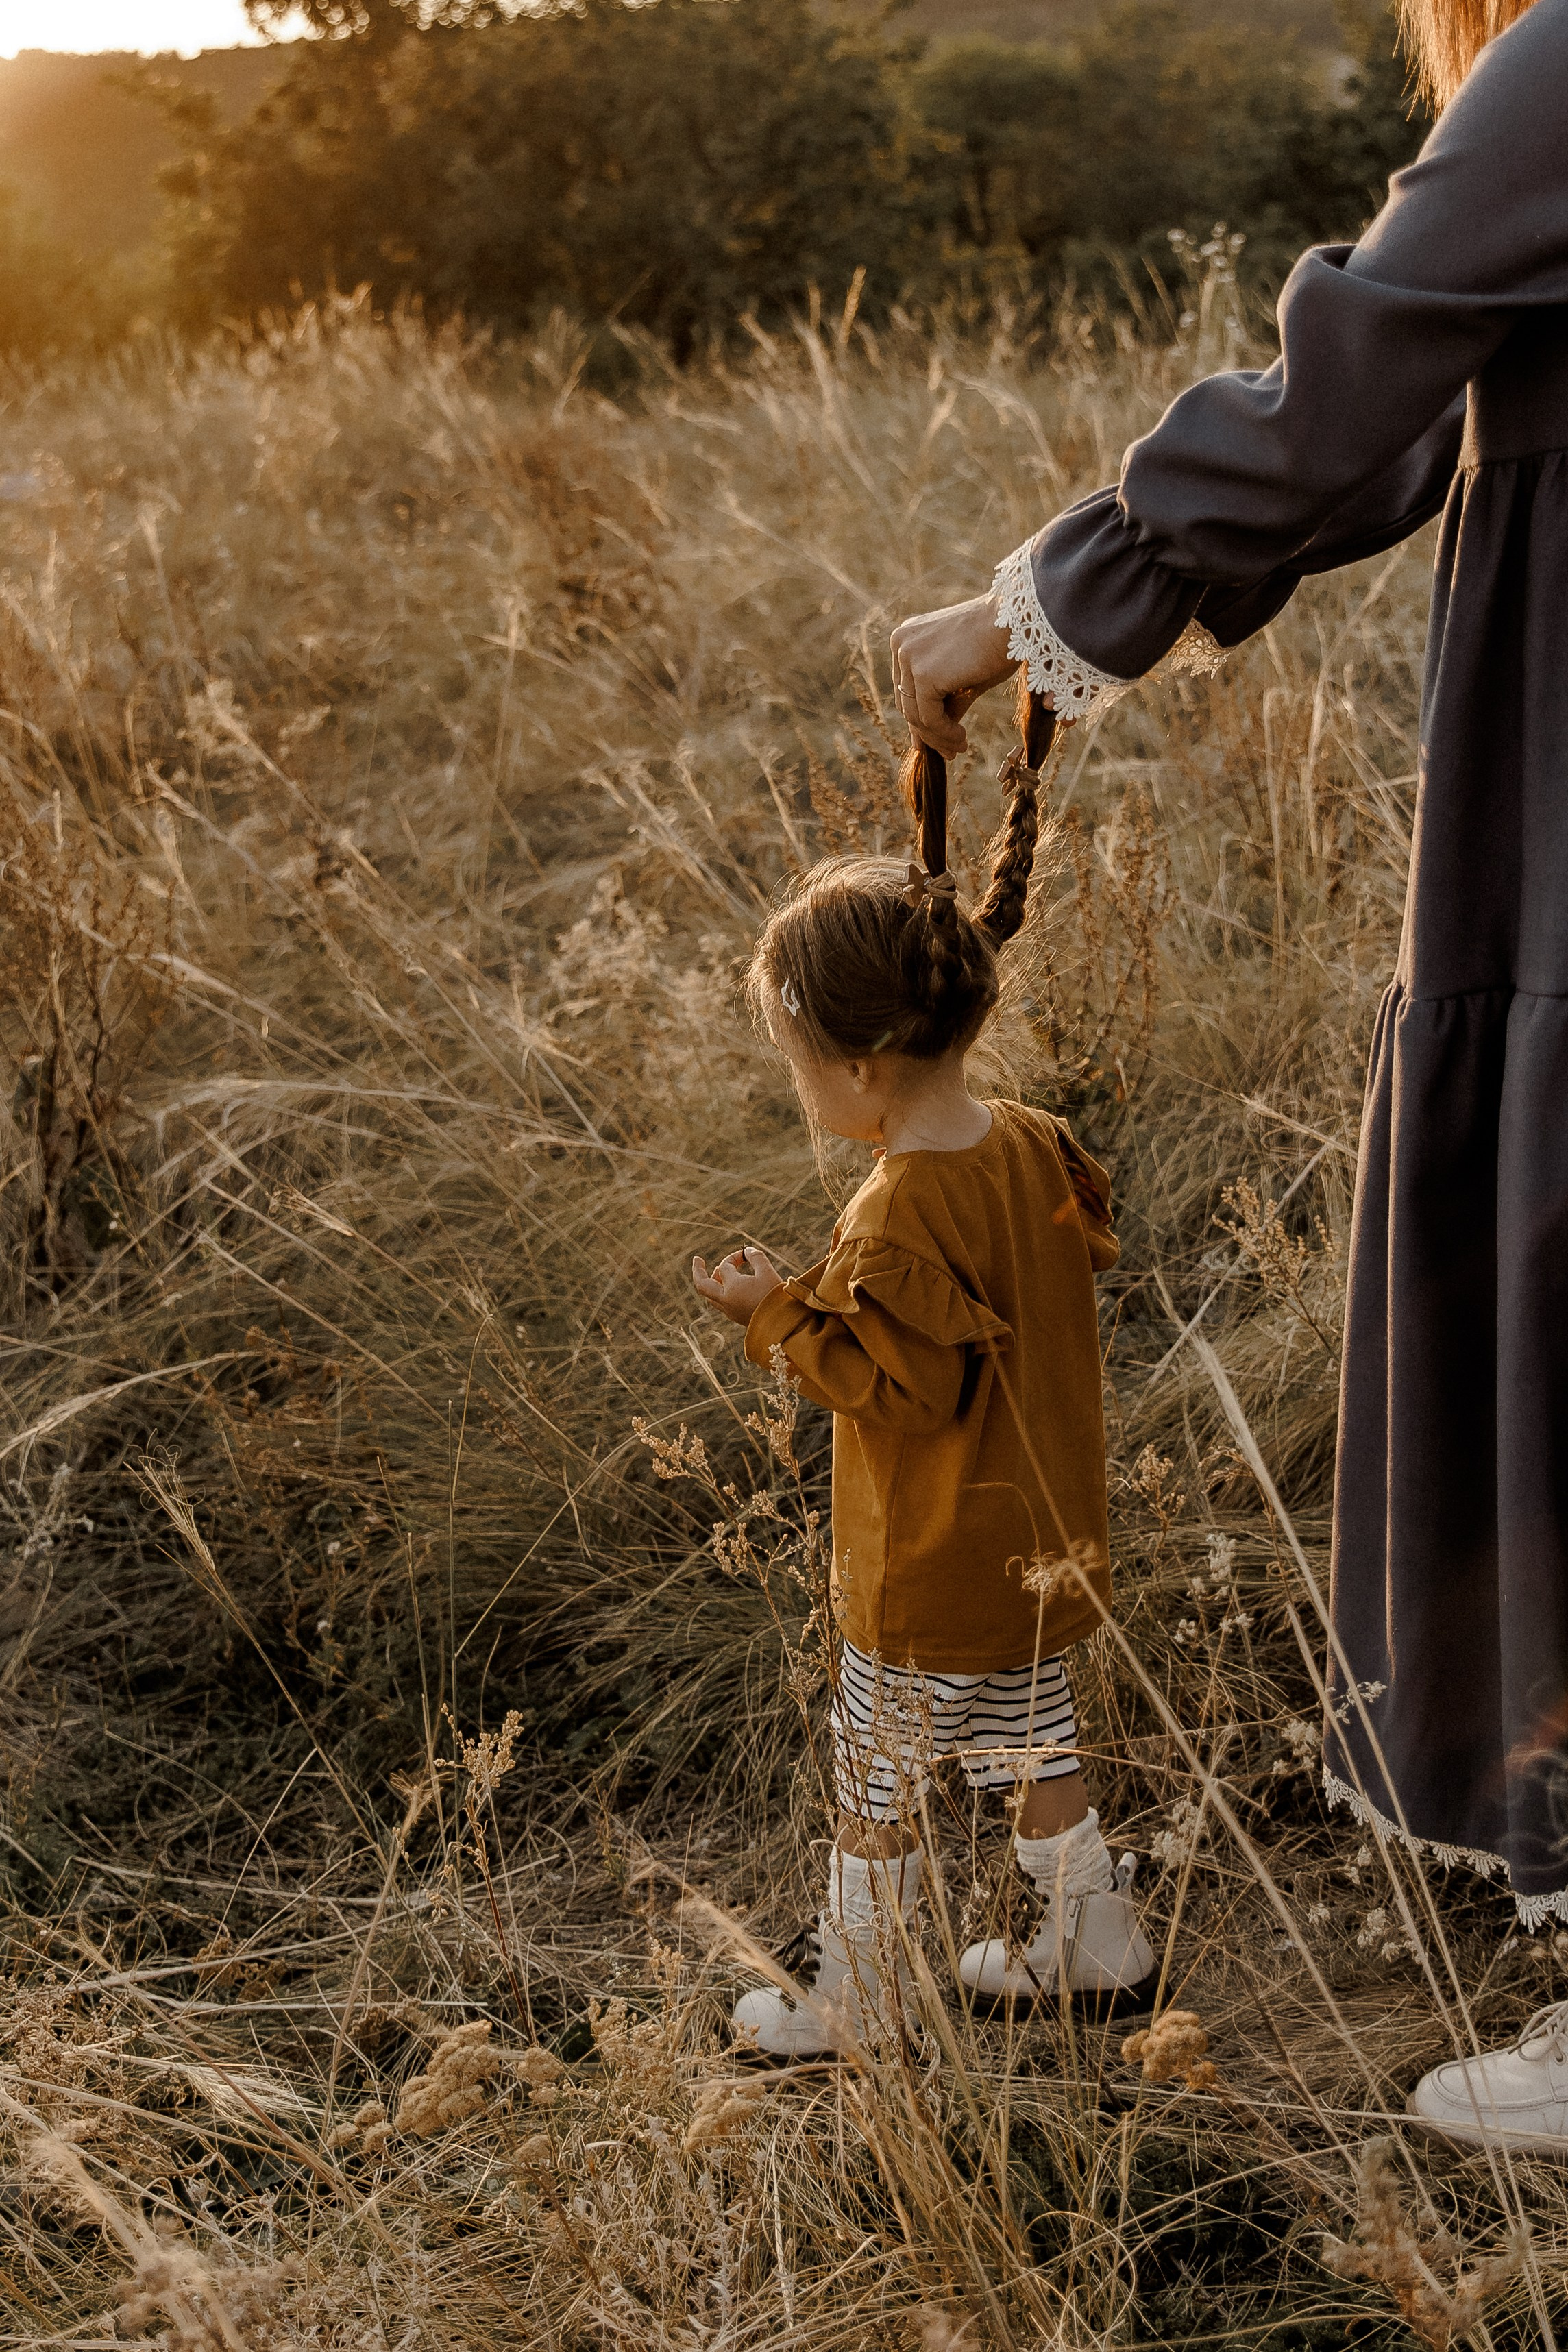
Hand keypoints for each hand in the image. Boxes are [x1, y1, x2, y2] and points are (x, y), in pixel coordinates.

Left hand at [692, 1246, 783, 1326]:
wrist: (783, 1325)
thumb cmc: (775, 1296)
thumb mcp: (767, 1272)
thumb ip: (756, 1257)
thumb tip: (747, 1250)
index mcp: (732, 1287)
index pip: (725, 1267)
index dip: (734, 1257)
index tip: (746, 1254)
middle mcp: (726, 1300)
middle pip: (702, 1285)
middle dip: (698, 1271)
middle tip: (697, 1259)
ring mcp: (729, 1310)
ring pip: (710, 1296)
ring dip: (711, 1282)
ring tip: (717, 1273)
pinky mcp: (736, 1317)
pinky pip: (720, 1303)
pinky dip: (720, 1291)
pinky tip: (729, 1287)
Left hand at [889, 592, 1028, 758]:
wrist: (1016, 622)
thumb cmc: (998, 643)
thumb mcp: (964, 675)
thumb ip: (945, 700)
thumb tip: (938, 735)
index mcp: (908, 639)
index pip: (907, 689)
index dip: (920, 719)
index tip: (936, 741)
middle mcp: (901, 645)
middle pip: (908, 703)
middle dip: (929, 733)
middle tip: (951, 751)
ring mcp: (908, 658)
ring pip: (915, 714)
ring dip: (939, 737)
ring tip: (960, 747)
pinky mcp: (922, 674)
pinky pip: (928, 717)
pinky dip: (944, 733)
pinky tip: (962, 738)